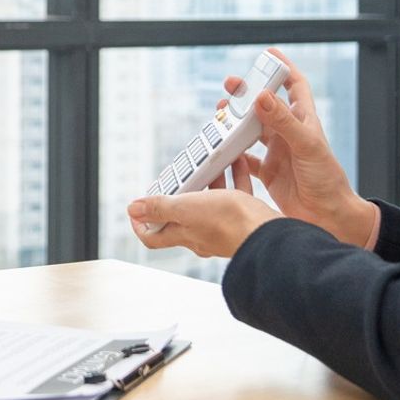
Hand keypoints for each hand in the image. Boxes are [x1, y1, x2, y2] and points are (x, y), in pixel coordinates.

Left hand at [127, 169, 279, 258]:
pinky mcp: (244, 219)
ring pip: (210, 201)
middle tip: (177, 176)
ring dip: (207, 182)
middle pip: (182, 215)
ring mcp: (223, 227)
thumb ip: (160, 207)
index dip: (141, 225)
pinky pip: (236, 194)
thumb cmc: (229, 223)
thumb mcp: (186, 208)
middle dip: (178, 193)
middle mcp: (202, 235)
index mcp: (185, 234)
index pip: (154, 237)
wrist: (267, 233)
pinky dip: (234, 177)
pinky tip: (236, 161)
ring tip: (206, 164)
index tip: (137, 211)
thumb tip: (132, 209)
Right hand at [220, 51, 376, 247]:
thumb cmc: (328, 181)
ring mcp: (279, 153)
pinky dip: (235, 153)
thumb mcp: (306, 147)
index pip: (295, 86)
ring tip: (221, 113)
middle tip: (230, 84)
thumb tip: (261, 96)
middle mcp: (290, 134)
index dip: (283, 68)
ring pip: (253, 130)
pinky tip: (223, 149)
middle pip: (267, 105)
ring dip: (238, 121)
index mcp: (304, 122)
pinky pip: (247, 159)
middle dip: (249, 93)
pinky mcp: (270, 173)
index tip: (269, 54)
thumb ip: (283, 122)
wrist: (330, 219)